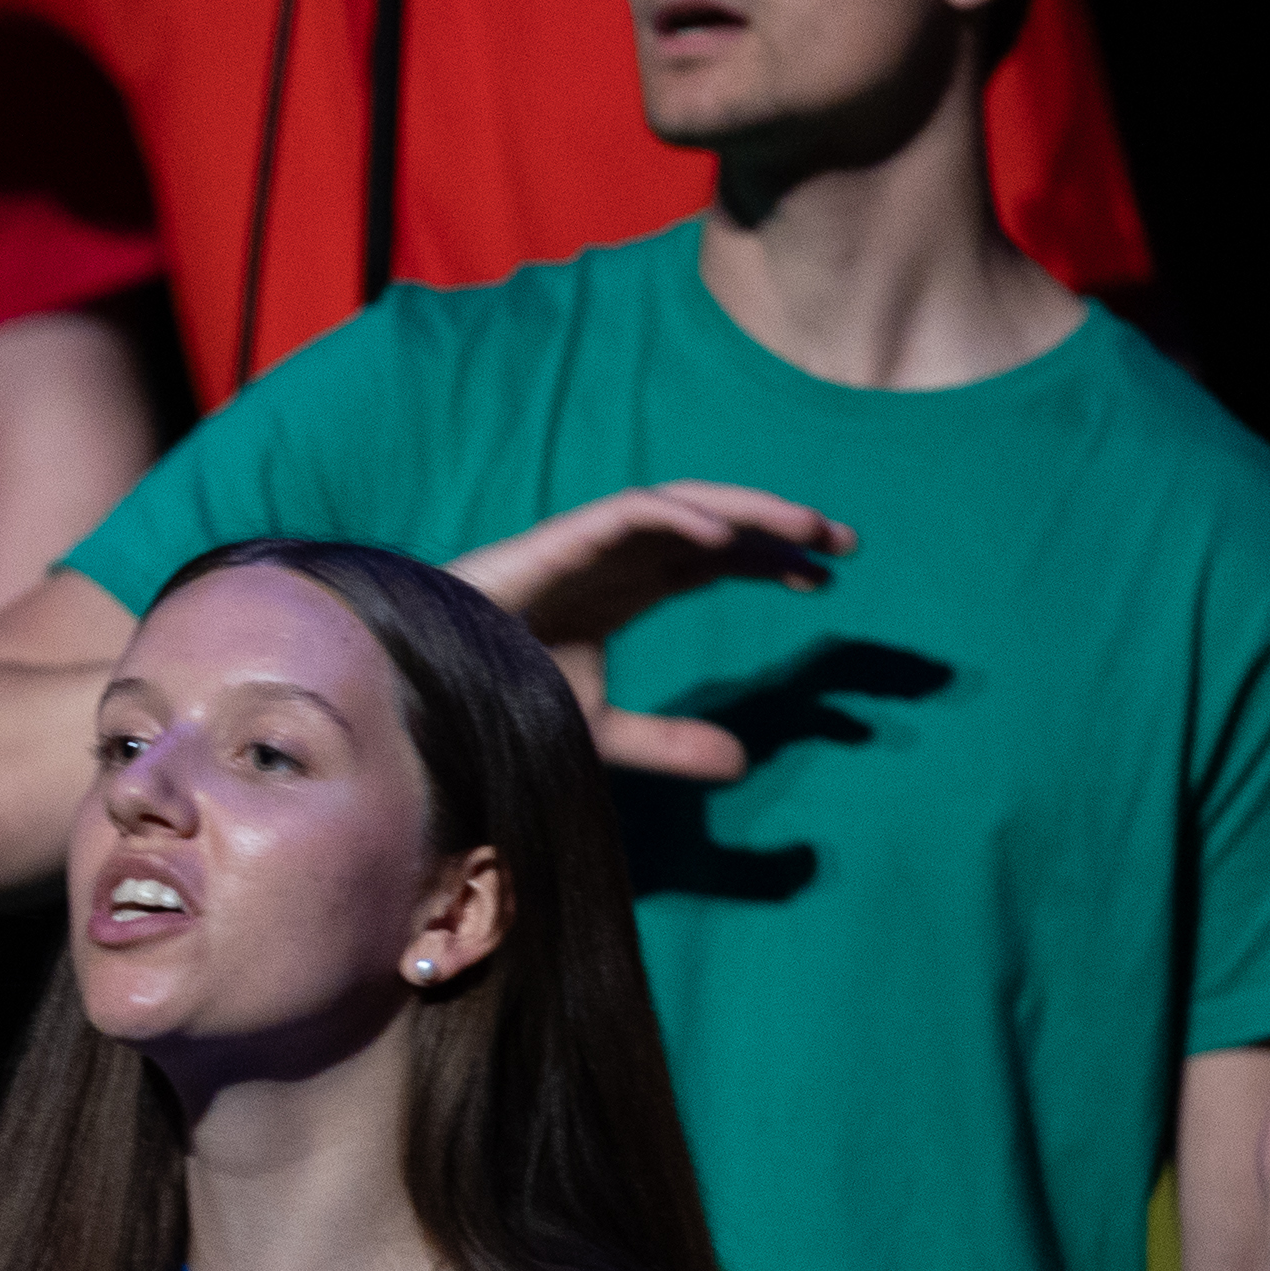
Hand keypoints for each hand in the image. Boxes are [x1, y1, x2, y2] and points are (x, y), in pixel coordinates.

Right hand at [447, 480, 855, 781]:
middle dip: (779, 524)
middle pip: (712, 523)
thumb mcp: (605, 735)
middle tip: (846, 541)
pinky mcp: (558, 542)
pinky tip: (727, 536)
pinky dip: (680, 519)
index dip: (769, 558)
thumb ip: (671, 745)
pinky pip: (631, 514)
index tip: (827, 578)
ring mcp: (586, 544)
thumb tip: (744, 764)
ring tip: (806, 529)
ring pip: (682, 506)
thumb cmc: (498, 700)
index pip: (712, 557)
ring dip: (747, 510)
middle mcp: (614, 557)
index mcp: (625, 587)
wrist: (424, 694)